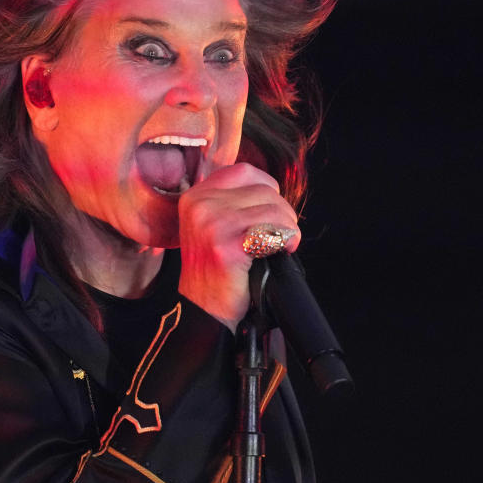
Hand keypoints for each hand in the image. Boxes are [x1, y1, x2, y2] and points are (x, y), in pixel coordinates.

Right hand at [176, 163, 300, 330]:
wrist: (204, 310)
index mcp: (195, 197)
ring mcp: (212, 223)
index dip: (267, 189)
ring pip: (274, 209)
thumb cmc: (214, 272)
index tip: (270, 212)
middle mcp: (200, 205)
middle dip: (282, 213)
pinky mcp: (227, 245)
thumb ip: (231, 202)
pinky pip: (274, 230)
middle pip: (264, 190)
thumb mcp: (211, 226)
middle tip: (278, 236)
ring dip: (287, 229)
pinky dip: (285, 241)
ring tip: (278, 245)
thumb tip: (271, 190)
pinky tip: (277, 253)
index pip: (245, 172)